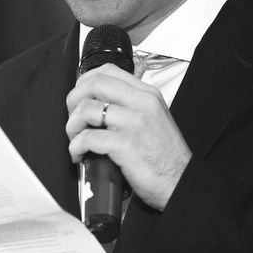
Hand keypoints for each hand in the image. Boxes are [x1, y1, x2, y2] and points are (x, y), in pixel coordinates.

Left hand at [66, 63, 191, 210]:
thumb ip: (133, 106)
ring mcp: (134, 123)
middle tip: (74, 116)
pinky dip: (76, 146)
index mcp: (148, 95)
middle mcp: (142, 104)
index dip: (85, 81)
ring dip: (72, 125)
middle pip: (94, 84)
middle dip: (74, 99)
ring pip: (87, 109)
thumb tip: (101, 103)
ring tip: (76, 138)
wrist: (180, 182)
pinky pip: (88, 138)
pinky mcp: (125, 145)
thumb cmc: (167, 157)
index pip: (109, 71)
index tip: (80, 96)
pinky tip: (79, 154)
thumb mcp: (156, 118)